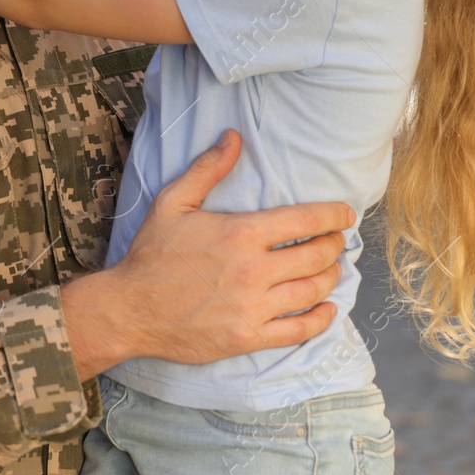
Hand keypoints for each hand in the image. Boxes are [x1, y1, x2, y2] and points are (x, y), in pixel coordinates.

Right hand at [61, 129, 351, 376]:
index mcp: (240, 234)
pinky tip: (327, 307)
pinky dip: (321, 318)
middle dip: (335, 244)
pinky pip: (300, 330)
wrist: (130, 309)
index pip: (306, 220)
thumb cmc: (151, 255)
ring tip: (331, 268)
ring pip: (313, 290)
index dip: (333, 215)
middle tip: (337, 240)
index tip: (345, 214)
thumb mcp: (172, 203)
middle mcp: (254, 271)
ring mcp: (254, 307)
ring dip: (331, 277)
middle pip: (317, 255)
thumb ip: (208, 169)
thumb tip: (234, 138)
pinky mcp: (249, 337)